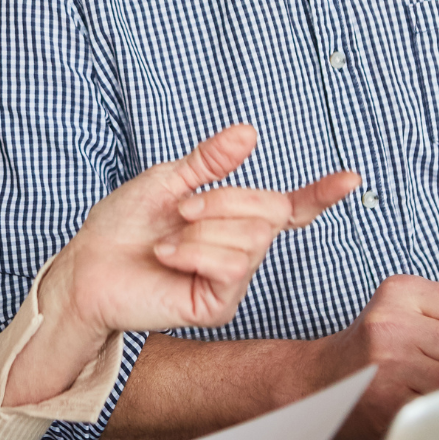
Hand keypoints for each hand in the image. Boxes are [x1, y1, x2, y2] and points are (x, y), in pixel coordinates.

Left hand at [3, 124, 359, 405]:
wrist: (87, 269)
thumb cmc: (121, 227)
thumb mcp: (166, 180)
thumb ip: (209, 161)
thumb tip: (249, 134)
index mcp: (231, 218)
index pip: (287, 208)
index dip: (320, 194)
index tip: (351, 178)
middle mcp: (239, 249)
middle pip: (269, 211)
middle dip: (223, 200)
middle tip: (180, 210)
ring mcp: (231, 279)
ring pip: (250, 238)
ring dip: (202, 228)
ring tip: (169, 237)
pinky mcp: (218, 304)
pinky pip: (231, 265)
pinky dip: (194, 251)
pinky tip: (167, 256)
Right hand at [306, 275, 438, 439]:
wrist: (317, 382)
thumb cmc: (371, 348)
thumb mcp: (413, 313)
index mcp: (401, 291)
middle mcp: (392, 321)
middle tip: (421, 364)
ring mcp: (389, 362)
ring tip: (414, 383)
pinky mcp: (390, 401)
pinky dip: (434, 411)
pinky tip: (407, 400)